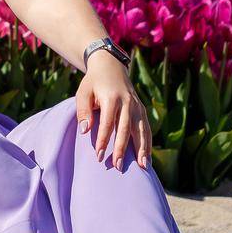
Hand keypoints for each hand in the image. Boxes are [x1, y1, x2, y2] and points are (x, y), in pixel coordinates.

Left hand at [75, 53, 152, 170]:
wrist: (110, 65)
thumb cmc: (93, 82)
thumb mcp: (83, 92)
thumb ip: (83, 111)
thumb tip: (85, 130)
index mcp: (111, 98)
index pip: (108, 123)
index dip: (103, 140)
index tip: (99, 156)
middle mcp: (127, 102)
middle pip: (125, 129)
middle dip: (122, 149)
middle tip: (118, 166)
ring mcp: (137, 106)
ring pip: (141, 129)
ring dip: (142, 149)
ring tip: (142, 167)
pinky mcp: (142, 109)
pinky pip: (146, 128)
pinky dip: (148, 143)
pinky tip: (146, 157)